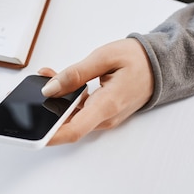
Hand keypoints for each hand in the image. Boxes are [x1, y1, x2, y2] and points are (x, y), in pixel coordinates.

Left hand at [39, 38, 153, 144]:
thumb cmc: (138, 60)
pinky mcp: (103, 112)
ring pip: (72, 116)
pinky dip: (67, 98)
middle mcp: (105, 117)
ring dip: (56, 100)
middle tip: (33, 88)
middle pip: (68, 123)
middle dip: (46, 109)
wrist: (161, 64)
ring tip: (47, 77)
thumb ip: (75, 74)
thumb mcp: (104, 57)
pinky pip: (79, 110)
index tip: (32, 135)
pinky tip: (59, 81)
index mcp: (107, 105)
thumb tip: (50, 89)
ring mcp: (105, 117)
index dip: (50, 135)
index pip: (74, 130)